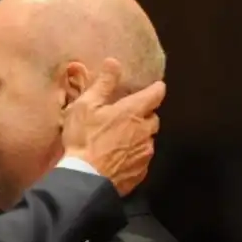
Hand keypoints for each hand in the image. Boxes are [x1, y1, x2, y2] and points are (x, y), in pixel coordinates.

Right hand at [62, 58, 164, 195]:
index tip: (154, 87)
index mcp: (134, 111)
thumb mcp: (86, 106)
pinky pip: (141, 159)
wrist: (85, 178)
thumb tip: (113, 62)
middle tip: (128, 117)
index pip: (156, 94)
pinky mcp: (140, 172)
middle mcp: (145, 131)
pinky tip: (117, 159)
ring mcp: (145, 154)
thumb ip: (103, 84)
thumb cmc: (84, 139)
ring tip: (119, 141)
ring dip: (138, 137)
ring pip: (148, 140)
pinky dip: (133, 156)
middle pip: (153, 118)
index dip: (156, 89)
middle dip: (144, 116)